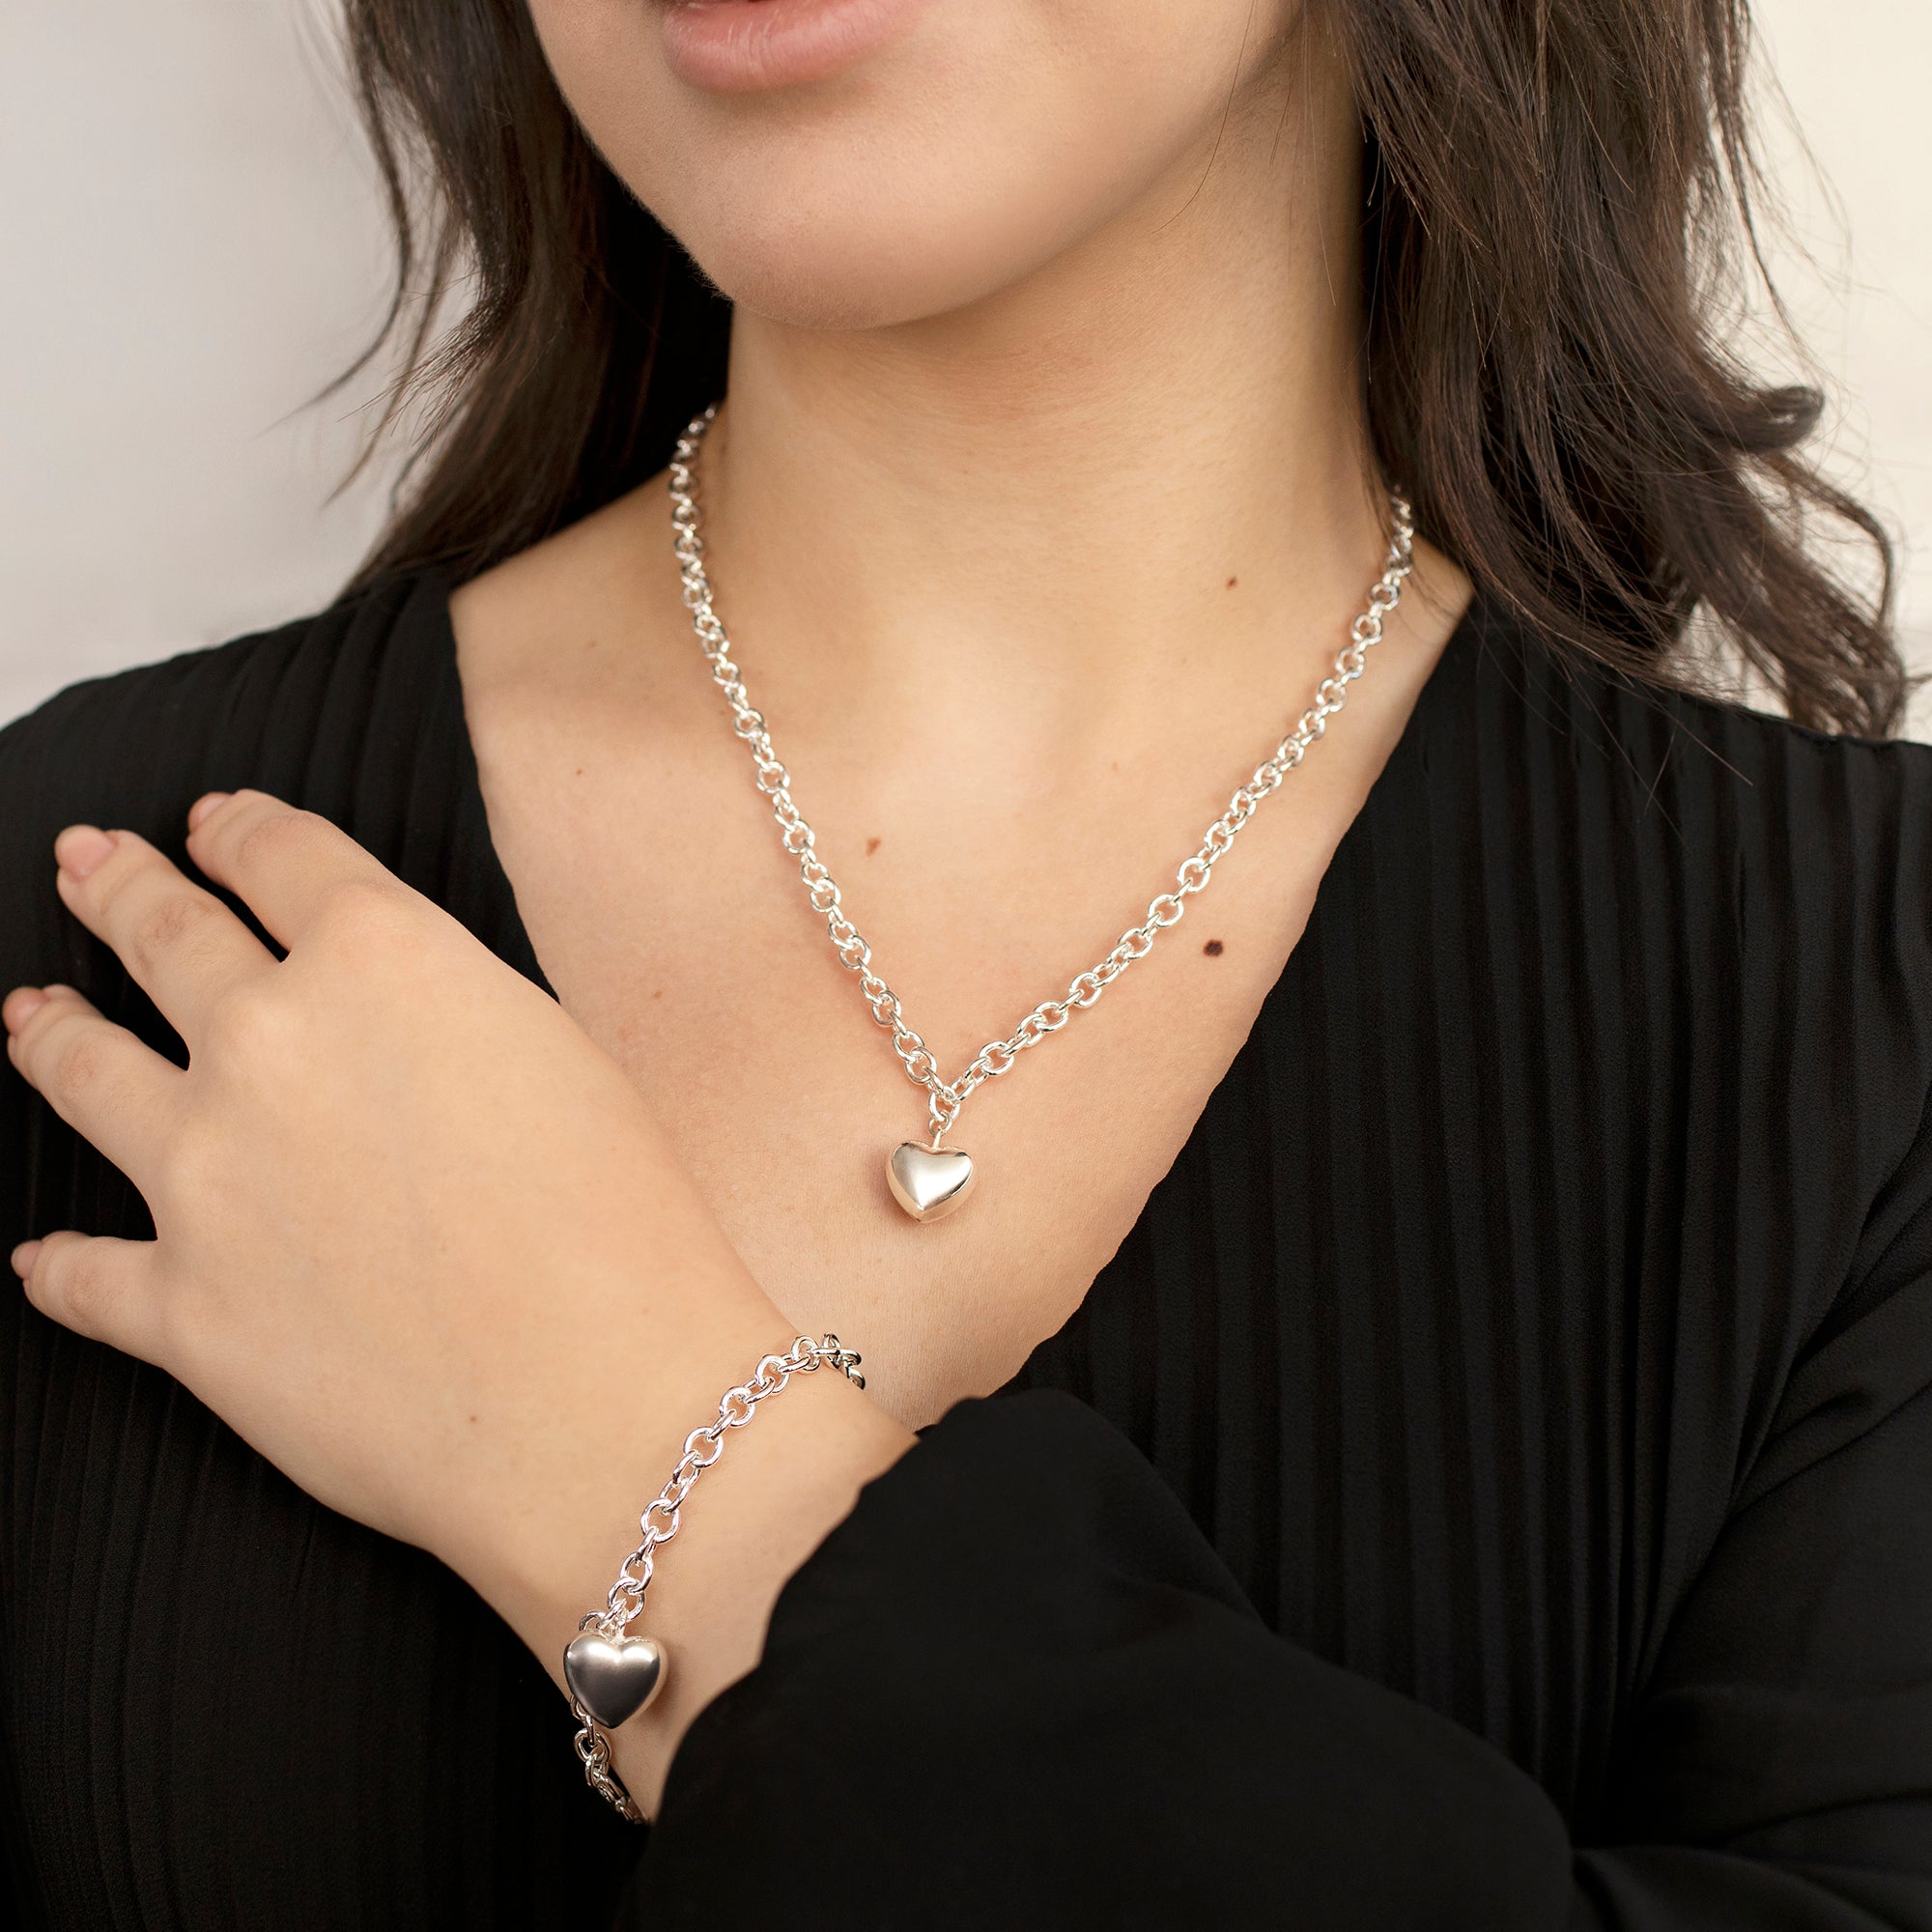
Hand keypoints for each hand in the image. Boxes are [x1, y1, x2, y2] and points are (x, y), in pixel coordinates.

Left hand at [3, 791, 909, 1809]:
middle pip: (163, 933)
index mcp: (382, 959)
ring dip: (50, 1031)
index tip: (214, 824)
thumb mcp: (564, 1056)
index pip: (281, 856)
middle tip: (88, 864)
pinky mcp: (180, 1305)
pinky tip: (40, 1255)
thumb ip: (450, 1009)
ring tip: (29, 1013)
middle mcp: (269, 1043)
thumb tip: (395, 1021)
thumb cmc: (627, 1231)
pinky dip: (57, 1261)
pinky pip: (81, 1271)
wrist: (606, 1402)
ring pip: (83, 1073)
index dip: (237, 830)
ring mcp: (204, 1174)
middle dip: (121, 888)